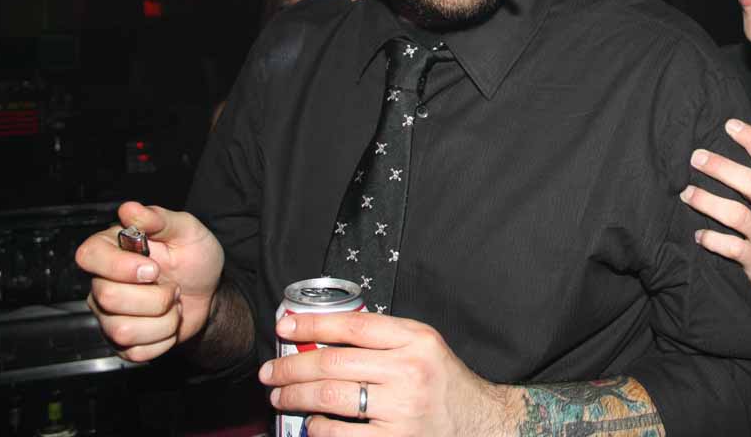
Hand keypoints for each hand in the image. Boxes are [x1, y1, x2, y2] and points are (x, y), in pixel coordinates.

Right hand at [75, 201, 224, 361]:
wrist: (209, 293)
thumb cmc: (194, 259)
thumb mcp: (187, 231)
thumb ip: (160, 219)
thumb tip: (129, 210)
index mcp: (112, 250)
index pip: (88, 255)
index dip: (119, 265)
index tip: (152, 268)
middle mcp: (102, 283)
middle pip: (108, 297)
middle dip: (155, 296)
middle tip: (173, 287)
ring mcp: (108, 315)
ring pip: (122, 330)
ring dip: (163, 319)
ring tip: (171, 304)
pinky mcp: (120, 343)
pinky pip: (136, 350)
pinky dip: (164, 339)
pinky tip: (168, 322)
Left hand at [262, 312, 516, 436]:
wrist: (480, 424)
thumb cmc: (444, 384)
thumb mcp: (425, 347)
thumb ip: (386, 338)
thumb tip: (323, 335)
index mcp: (417, 340)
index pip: (355, 326)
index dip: (313, 324)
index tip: (284, 327)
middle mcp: (410, 371)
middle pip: (334, 364)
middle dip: (291, 368)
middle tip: (270, 372)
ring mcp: (402, 409)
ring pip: (330, 400)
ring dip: (296, 398)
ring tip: (281, 396)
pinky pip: (339, 435)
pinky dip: (317, 428)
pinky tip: (311, 424)